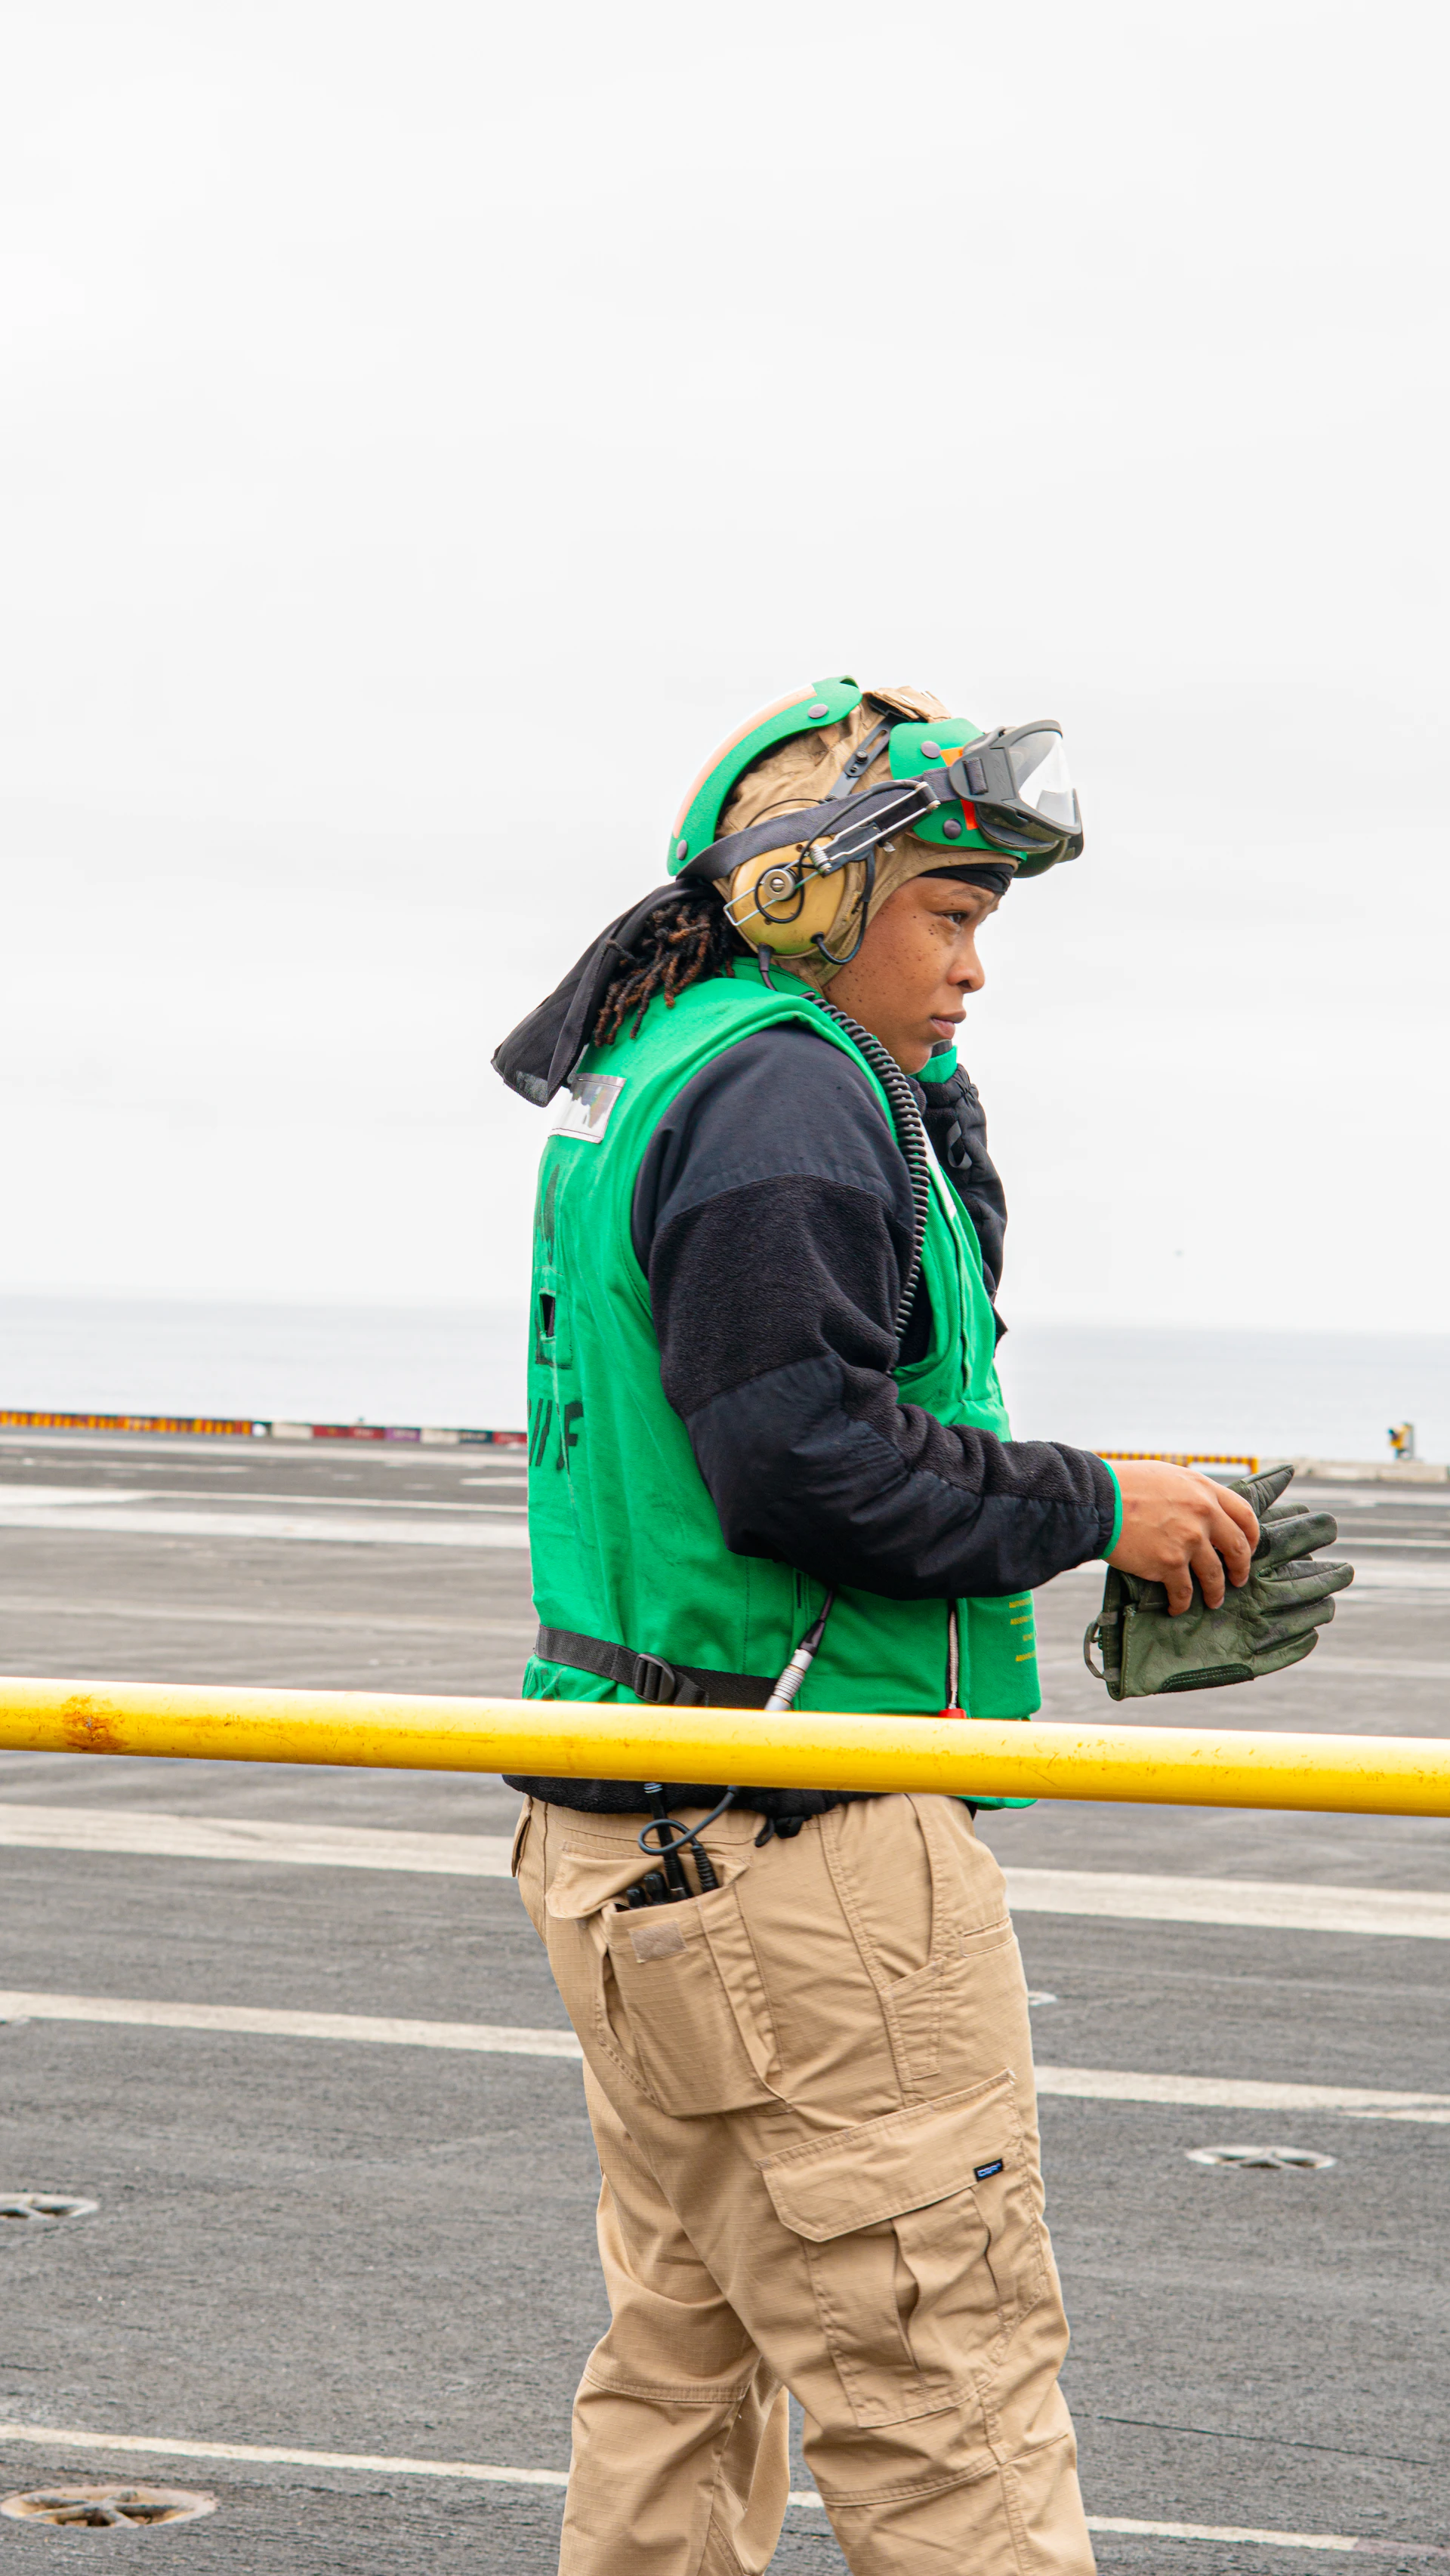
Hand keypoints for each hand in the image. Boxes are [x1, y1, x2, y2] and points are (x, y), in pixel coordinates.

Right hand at [1107, 1461, 1259, 1614]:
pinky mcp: (1169, 1563)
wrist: (1098, 1499)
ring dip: (1216, 1592)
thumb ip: (1190, 1493)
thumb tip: (1200, 1510)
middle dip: (1240, 1568)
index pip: (1244, 1515)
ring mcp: (1188, 1540)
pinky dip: (1182, 1604)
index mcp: (1204, 1490)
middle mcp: (1203, 1514)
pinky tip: (1177, 1608)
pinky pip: (1183, 1591)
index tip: (1249, 1548)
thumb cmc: (1125, 1484)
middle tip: (1238, 1579)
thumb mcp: (1168, 1476)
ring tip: (1213, 1601)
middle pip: (1237, 1548)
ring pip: (1214, 1575)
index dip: (1252, 1535)